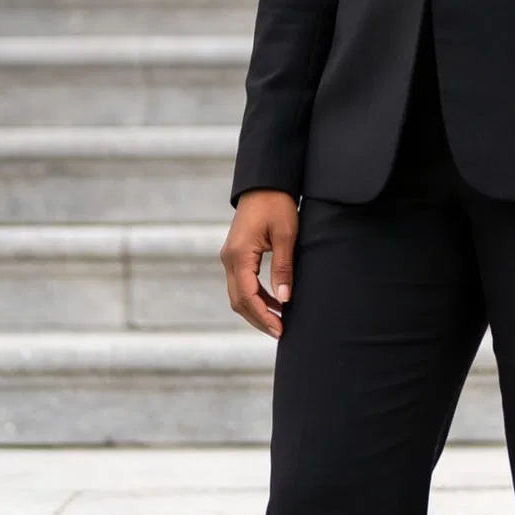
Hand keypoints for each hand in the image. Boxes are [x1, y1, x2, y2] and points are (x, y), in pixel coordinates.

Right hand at [221, 190, 299, 335]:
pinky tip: (273, 303)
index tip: (280, 329)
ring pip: (238, 295)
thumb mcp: (285, 235)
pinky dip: (255, 297)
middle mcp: (229, 259)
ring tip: (279, 321)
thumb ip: (283, 268)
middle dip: (258, 319)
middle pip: (238, 301)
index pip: (247, 296)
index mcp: (239, 255)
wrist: (264, 183)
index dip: (263, 316)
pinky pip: (241, 284)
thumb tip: (284, 299)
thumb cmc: (277, 204)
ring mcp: (229, 257)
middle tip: (280, 332)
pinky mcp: (235, 255)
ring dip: (256, 310)